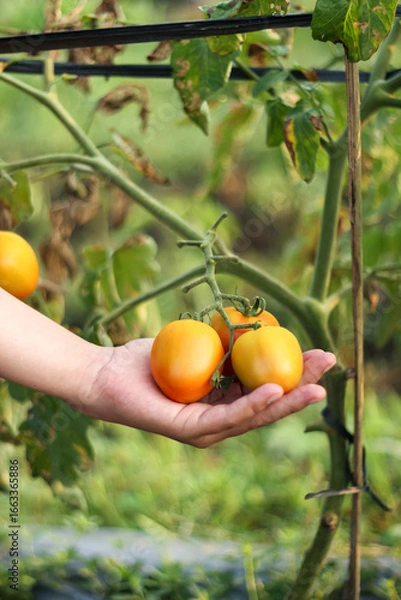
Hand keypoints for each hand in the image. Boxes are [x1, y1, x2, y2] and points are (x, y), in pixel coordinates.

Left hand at [80, 339, 335, 446]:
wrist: (103, 372)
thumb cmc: (144, 360)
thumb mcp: (192, 348)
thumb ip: (219, 348)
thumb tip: (247, 326)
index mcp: (219, 404)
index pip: (264, 391)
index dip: (294, 374)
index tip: (317, 354)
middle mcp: (216, 422)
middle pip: (268, 406)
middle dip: (301, 386)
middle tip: (329, 366)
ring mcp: (203, 430)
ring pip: (254, 416)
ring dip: (287, 399)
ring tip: (315, 384)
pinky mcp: (188, 430)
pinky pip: (227, 416)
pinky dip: (253, 405)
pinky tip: (275, 390)